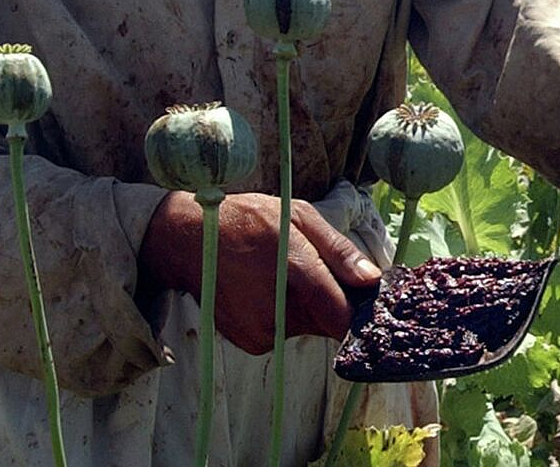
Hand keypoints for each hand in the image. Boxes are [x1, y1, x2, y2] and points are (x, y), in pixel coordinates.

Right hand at [139, 191, 381, 353]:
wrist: (187, 240)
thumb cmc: (247, 219)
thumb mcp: (298, 216)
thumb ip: (338, 251)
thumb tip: (371, 281)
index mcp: (295, 269)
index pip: (343, 315)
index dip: (360, 310)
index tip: (363, 297)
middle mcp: (279, 309)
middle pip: (329, 321)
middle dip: (331, 300)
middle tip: (312, 271)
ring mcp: (263, 331)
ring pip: (308, 327)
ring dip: (307, 308)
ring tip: (283, 276)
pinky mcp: (251, 343)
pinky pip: (286, 333)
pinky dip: (285, 316)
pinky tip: (267, 291)